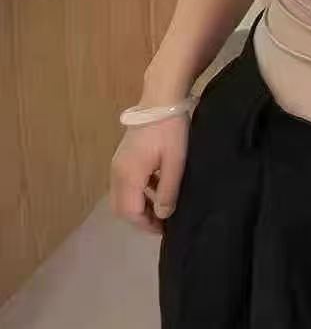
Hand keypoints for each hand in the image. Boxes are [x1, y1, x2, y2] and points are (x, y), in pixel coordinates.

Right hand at [110, 112, 188, 234]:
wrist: (161, 99)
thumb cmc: (170, 131)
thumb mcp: (175, 163)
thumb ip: (168, 191)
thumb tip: (163, 215)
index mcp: (128, 176)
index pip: (130, 212)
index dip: (146, 225)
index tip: (165, 229)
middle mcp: (117, 172)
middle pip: (121, 207)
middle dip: (140, 218)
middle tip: (162, 222)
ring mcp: (118, 163)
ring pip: (123, 195)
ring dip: (140, 205)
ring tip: (163, 207)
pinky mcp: (125, 155)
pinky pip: (127, 182)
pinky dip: (140, 191)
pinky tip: (159, 187)